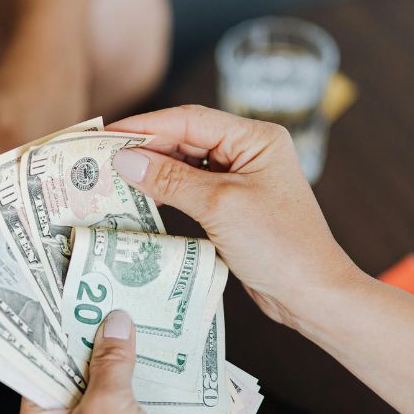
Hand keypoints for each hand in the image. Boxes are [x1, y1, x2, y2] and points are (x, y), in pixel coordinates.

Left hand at [10, 310, 216, 413]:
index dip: (53, 339)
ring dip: (110, 370)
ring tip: (125, 328)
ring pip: (91, 398)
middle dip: (86, 351)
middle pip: (64, 384)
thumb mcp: (112, 405)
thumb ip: (110, 361)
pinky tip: (142, 366)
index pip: (35, 374)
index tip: (68, 305)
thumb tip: (113, 323)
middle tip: (102, 308)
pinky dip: (125, 392)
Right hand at [108, 105, 361, 327]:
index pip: (190, 120)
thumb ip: (171, 179)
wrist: (311, 293)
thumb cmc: (279, 246)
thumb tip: (125, 159)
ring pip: (187, 163)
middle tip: (101, 157)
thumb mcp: (220, 207)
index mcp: (256, 138)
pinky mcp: (235, 205)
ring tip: (114, 176)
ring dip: (154, 169)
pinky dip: (168, 190)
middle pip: (187, 138)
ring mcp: (243, 178)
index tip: (107, 134)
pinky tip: (143, 196)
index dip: (145, 125)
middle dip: (145, 147)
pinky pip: (193, 188)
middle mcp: (250, 151)